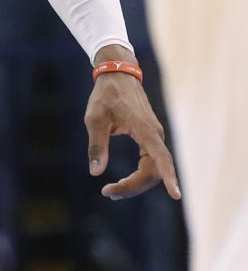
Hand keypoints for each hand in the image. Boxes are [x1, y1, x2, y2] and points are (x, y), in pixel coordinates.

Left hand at [84, 61, 180, 200]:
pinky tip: (124, 183)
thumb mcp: (95, 118)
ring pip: (153, 170)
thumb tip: (95, 172)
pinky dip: (138, 176)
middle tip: (108, 193)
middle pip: (153, 171)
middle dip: (133, 186)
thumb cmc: (106, 95)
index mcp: (144, 129)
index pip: (161, 157)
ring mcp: (154, 137)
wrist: (118, 75)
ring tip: (111, 191)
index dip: (169, 177)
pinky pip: (150, 164)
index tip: (176, 195)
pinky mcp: (150, 138)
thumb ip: (97, 145)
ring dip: (135, 184)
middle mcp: (155, 135)